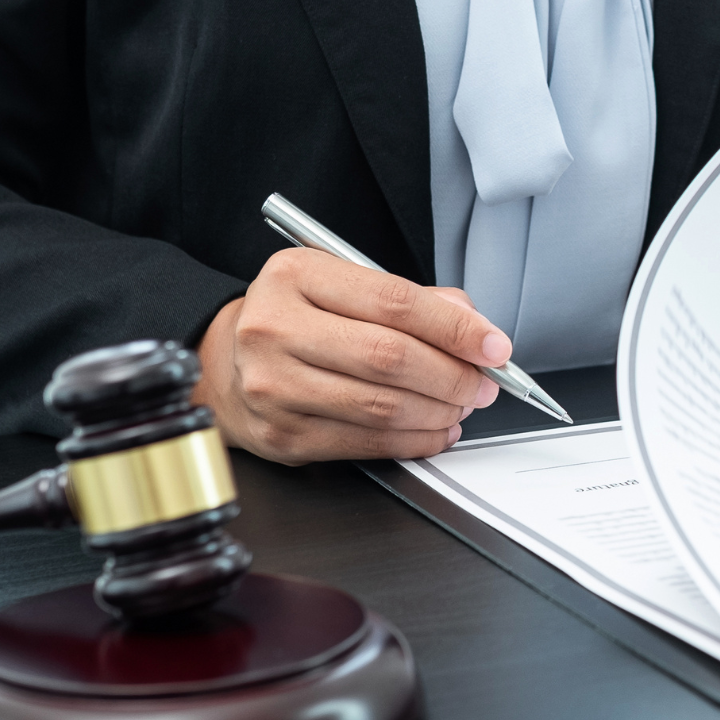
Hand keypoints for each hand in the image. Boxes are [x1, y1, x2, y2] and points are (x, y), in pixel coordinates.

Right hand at [195, 248, 506, 462]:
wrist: (225, 362)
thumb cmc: (297, 319)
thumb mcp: (343, 286)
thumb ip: (411, 300)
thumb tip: (473, 326)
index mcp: (296, 275)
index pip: (394, 302)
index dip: (455, 329)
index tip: (494, 345)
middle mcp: (275, 327)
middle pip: (390, 357)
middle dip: (454, 375)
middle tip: (484, 383)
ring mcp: (274, 386)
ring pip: (383, 406)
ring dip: (440, 411)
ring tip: (461, 405)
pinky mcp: (283, 435)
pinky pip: (368, 444)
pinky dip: (416, 441)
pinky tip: (435, 430)